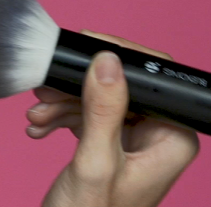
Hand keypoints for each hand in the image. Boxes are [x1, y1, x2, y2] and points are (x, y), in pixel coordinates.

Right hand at [26, 30, 199, 206]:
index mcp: (172, 138)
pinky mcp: (112, 145)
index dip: (119, 56)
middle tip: (47, 88)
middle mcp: (159, 135)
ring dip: (63, 102)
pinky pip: (88, 115)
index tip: (84, 47)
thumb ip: (103, 110)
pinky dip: (62, 117)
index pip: (154, 77)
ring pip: (99, 98)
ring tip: (37, 114)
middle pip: (120, 85)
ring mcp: (135, 141)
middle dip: (78, 86)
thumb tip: (108, 60)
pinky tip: (40, 127)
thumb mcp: (94, 162)